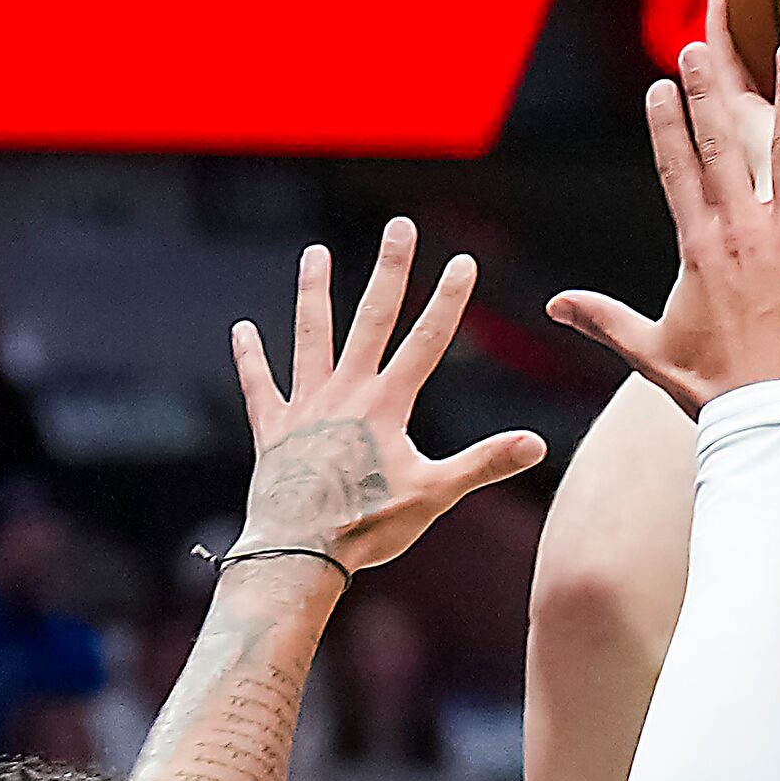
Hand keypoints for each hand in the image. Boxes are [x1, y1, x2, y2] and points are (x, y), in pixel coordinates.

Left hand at [230, 227, 547, 573]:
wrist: (299, 553)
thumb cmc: (369, 527)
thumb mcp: (436, 495)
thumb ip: (484, 463)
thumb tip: (536, 443)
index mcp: (387, 405)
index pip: (426, 341)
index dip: (448, 300)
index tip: (463, 261)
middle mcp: (345, 394)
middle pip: (371, 319)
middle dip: (389, 271)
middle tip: (398, 227)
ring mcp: (306, 408)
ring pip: (310, 337)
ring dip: (314, 293)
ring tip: (314, 253)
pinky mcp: (274, 430)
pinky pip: (260, 387)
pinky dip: (251, 358)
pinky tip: (242, 330)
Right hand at [549, 37, 779, 413]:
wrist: (766, 415)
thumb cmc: (710, 386)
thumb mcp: (648, 350)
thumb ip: (602, 318)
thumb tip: (554, 306)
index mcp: (697, 247)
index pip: (675, 171)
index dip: (666, 125)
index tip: (661, 84)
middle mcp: (740, 231)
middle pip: (720, 146)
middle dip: (707, 91)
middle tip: (698, 45)